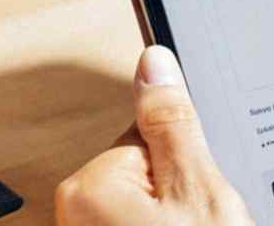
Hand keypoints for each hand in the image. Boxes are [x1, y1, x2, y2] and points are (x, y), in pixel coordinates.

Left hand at [56, 46, 253, 225]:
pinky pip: (141, 216)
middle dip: (178, 190)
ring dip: (173, 214)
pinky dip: (165, 222)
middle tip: (195, 219)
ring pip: (148, 198)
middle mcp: (75, 207)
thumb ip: (174, 124)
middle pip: (146, 166)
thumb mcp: (197, 190)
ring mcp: (89, 225)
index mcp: (91, 185)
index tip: (197, 188)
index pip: (148, 133)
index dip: (185, 158)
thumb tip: (154, 63)